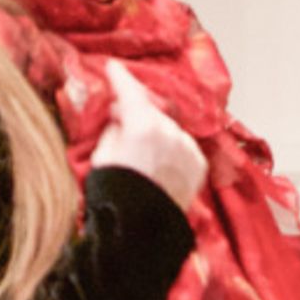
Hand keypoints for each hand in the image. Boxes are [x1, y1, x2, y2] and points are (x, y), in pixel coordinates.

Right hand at [91, 60, 206, 211]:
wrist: (139, 232)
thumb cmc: (112, 194)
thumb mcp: (101, 157)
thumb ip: (113, 130)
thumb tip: (120, 117)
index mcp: (143, 126)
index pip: (130, 92)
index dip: (120, 77)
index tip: (113, 66)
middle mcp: (171, 131)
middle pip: (150, 110)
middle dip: (135, 110)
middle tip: (118, 115)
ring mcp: (188, 148)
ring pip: (167, 127)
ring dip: (153, 130)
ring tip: (138, 146)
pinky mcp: (198, 164)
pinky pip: (181, 145)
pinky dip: (169, 146)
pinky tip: (155, 159)